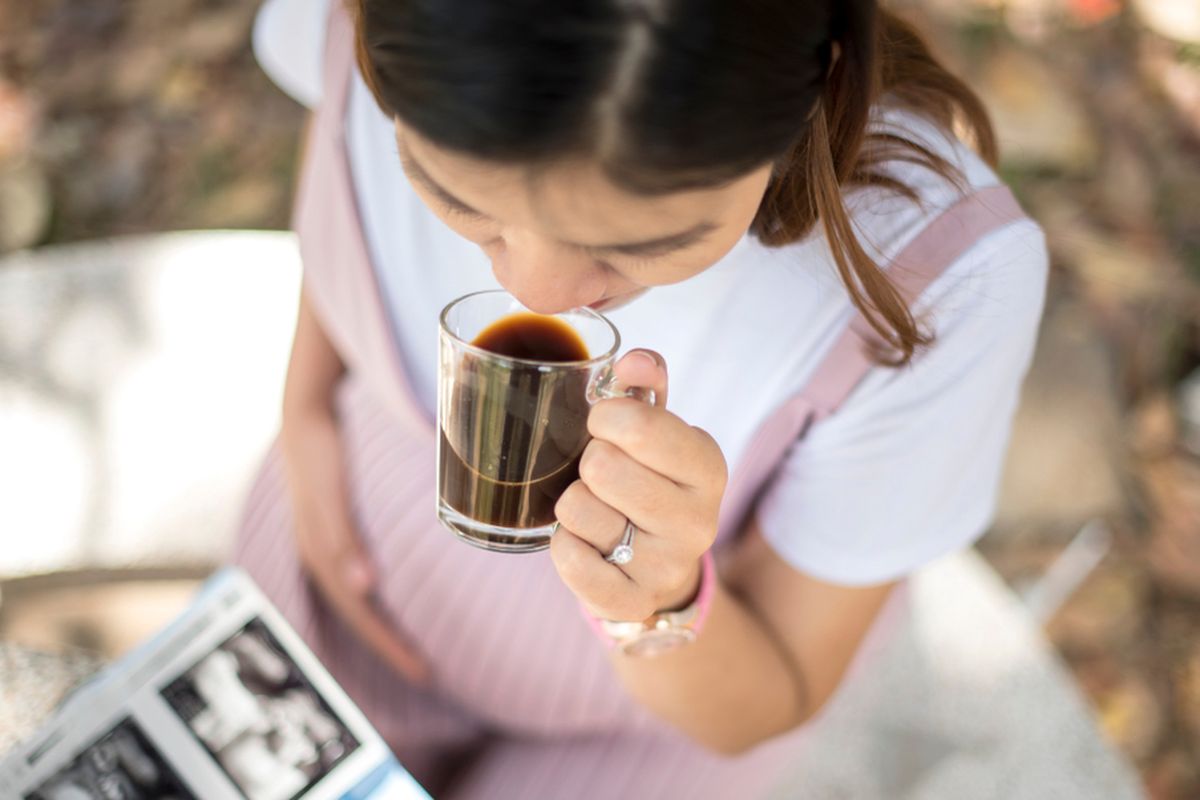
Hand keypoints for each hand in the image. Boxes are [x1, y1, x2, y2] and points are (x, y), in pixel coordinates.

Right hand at [280, 405, 429, 684]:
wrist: (305, 414)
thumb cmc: (322, 454)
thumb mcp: (330, 495)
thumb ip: (343, 538)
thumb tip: (363, 588)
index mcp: (322, 556)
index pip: (361, 615)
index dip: (389, 645)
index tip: (423, 672)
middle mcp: (322, 557)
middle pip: (359, 614)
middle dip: (390, 646)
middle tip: (427, 675)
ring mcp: (326, 546)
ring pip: (358, 600)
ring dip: (383, 626)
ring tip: (415, 650)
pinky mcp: (336, 534)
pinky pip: (357, 578)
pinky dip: (378, 598)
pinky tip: (396, 601)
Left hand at [550, 350, 726, 621]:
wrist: (661, 570)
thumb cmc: (650, 481)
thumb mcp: (657, 431)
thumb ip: (644, 386)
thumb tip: (634, 360)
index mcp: (707, 465)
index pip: (639, 425)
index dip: (604, 417)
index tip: (604, 425)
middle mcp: (698, 519)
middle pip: (601, 466)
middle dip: (587, 463)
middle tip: (602, 475)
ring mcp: (667, 566)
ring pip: (576, 510)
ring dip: (572, 505)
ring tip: (597, 510)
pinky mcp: (632, 603)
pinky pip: (569, 561)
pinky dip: (563, 546)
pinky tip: (586, 544)